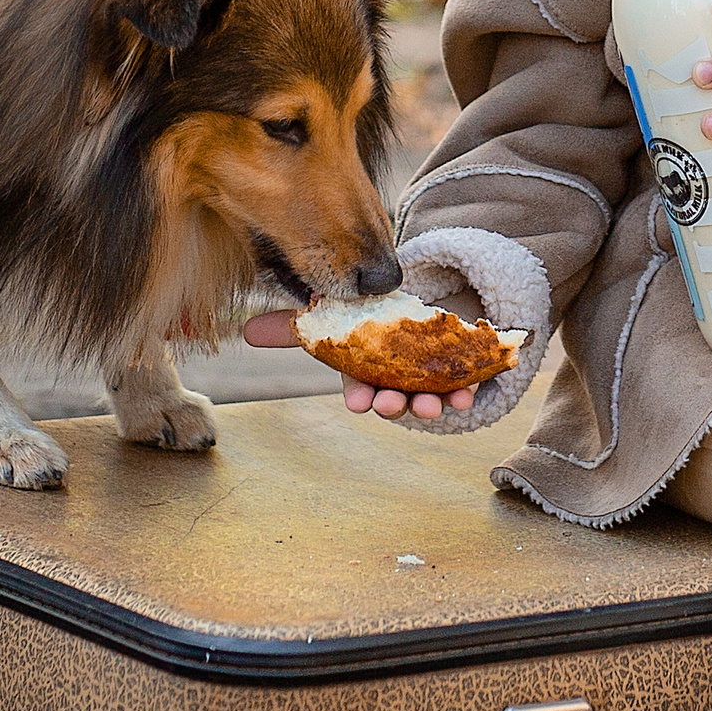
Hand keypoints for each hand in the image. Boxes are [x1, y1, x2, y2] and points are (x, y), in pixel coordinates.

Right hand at [241, 310, 476, 420]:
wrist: (419, 304)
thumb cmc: (369, 319)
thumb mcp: (335, 317)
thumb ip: (294, 325)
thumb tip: (243, 331)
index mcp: (366, 371)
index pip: (359, 388)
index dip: (358, 396)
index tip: (357, 402)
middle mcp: (395, 381)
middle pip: (392, 397)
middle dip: (393, 404)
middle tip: (394, 404)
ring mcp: (426, 380)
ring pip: (426, 398)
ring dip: (428, 405)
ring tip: (431, 406)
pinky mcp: (456, 374)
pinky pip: (461, 387)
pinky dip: (464, 393)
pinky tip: (467, 396)